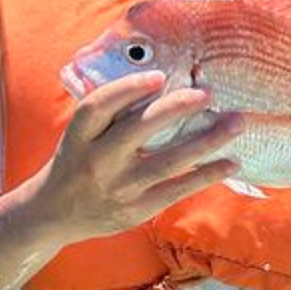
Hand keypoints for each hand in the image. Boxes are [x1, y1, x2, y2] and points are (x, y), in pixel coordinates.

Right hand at [39, 71, 243, 241]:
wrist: (54, 214)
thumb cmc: (78, 161)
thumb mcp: (80, 135)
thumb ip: (111, 114)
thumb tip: (163, 81)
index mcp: (78, 136)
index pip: (97, 107)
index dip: (127, 89)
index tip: (158, 76)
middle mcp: (96, 161)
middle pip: (138, 129)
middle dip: (176, 108)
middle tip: (207, 93)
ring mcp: (117, 187)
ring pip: (168, 161)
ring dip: (207, 140)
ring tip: (236, 123)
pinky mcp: (136, 210)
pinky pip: (177, 189)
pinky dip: (207, 174)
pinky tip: (230, 162)